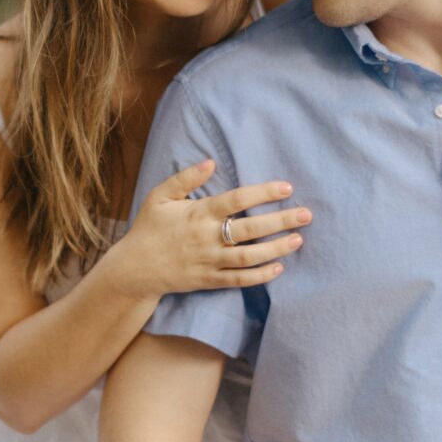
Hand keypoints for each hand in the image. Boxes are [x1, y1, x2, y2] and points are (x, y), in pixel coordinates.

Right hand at [112, 160, 311, 301]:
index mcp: (198, 213)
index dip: (263, 193)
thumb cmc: (148, 228)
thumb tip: (210, 161)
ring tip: (298, 240)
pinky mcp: (209, 280)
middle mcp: (206, 237)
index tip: (287, 187)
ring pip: (249, 256)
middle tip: (306, 215)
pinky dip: (260, 275)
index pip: (237, 200)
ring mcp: (209, 261)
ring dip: (276, 249)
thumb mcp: (159, 196)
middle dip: (280, 221)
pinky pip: (239, 280)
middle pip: (250, 229)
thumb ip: (184, 178)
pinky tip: (279, 267)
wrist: (134, 269)